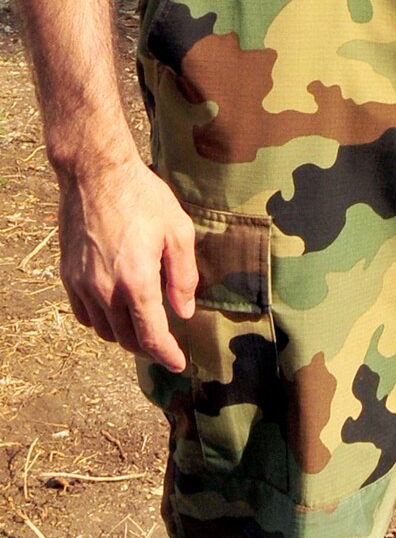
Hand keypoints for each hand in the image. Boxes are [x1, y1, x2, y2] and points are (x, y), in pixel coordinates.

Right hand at [57, 154, 196, 371]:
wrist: (96, 174)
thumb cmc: (142, 197)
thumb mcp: (178, 230)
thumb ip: (183, 276)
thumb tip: (184, 311)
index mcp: (136, 281)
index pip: (151, 335)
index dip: (166, 354)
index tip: (179, 363)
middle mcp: (106, 290)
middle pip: (126, 339)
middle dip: (147, 347)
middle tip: (164, 343)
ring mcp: (83, 285)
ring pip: (104, 330)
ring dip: (124, 335)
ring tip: (142, 327)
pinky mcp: (69, 277)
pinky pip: (84, 315)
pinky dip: (101, 322)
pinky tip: (115, 311)